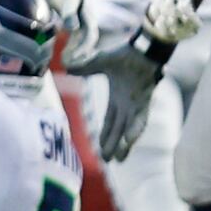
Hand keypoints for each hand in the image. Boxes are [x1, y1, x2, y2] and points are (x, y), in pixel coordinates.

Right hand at [79, 39, 166, 161]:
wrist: (143, 48)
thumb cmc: (126, 54)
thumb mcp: (101, 62)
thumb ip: (85, 67)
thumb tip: (65, 67)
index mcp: (117, 99)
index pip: (109, 122)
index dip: (105, 135)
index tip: (99, 149)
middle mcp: (127, 105)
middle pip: (118, 130)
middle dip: (112, 145)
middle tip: (107, 161)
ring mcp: (137, 104)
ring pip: (129, 129)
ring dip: (124, 143)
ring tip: (119, 159)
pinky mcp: (145, 101)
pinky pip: (140, 118)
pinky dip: (135, 130)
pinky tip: (129, 142)